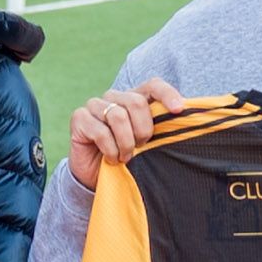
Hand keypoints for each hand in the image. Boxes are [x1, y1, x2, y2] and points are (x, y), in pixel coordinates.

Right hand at [66, 78, 185, 188]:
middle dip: (143, 130)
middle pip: (136, 102)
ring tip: (125, 157)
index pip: (153, 85)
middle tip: (140, 147)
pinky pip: (101, 131)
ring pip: (118, 116)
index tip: (178, 111)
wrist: (96, 176)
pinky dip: (110, 149)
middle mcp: (113, 96)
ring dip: (126, 143)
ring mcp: (94, 105)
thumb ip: (160, 127)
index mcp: (133, 98)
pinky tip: (111, 158)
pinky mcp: (79, 118)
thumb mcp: (147, 143)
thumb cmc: (126, 158)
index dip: (167, 94)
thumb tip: (182, 116)